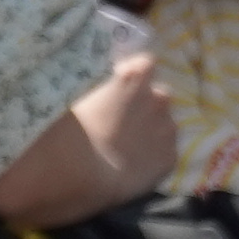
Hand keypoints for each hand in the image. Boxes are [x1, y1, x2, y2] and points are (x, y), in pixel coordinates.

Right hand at [79, 55, 174, 194]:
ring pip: (165, 124)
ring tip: (128, 146)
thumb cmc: (66, 129)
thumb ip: (100, 87)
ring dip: (151, 130)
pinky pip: (166, 151)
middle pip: (158, 96)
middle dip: (145, 105)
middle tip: (123, 121)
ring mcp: (169, 129)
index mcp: (135, 78)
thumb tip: (104, 86)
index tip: (123, 86)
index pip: (146, 64)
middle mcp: (159, 99)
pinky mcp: (171, 158)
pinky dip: (154, 154)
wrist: (76, 173)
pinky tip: (134, 164)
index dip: (135, 75)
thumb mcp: (76, 96)